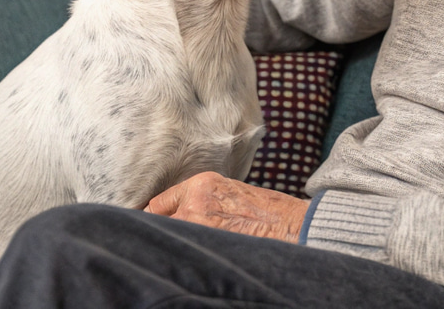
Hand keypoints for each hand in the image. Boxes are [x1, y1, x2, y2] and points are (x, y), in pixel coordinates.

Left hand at [145, 171, 308, 243]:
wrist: (289, 225)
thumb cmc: (265, 210)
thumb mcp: (229, 192)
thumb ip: (202, 200)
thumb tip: (178, 217)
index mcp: (201, 184)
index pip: (158, 204)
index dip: (156, 218)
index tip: (154, 226)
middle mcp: (194, 202)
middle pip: (158, 224)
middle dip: (163, 233)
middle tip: (165, 244)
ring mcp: (198, 226)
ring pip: (170, 240)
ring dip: (174, 246)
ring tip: (185, 252)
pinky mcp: (206, 246)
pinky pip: (184, 255)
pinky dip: (185, 259)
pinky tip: (197, 260)